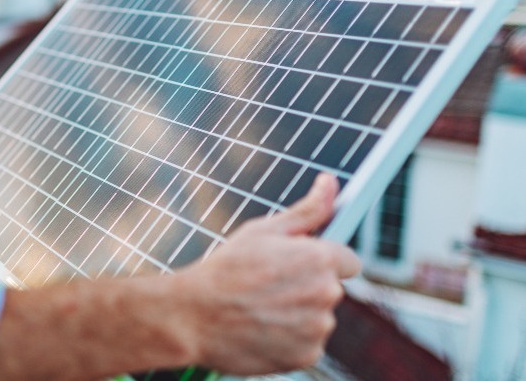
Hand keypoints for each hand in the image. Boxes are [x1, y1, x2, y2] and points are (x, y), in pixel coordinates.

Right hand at [176, 173, 360, 374]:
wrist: (192, 316)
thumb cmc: (224, 269)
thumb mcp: (263, 231)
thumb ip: (306, 210)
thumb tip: (330, 184)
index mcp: (319, 258)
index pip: (347, 260)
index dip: (323, 260)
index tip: (301, 265)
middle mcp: (325, 294)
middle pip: (330, 289)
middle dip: (307, 286)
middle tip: (268, 285)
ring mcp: (317, 328)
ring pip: (318, 317)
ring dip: (298, 314)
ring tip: (261, 308)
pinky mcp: (306, 356)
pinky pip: (307, 343)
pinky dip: (290, 338)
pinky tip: (262, 328)